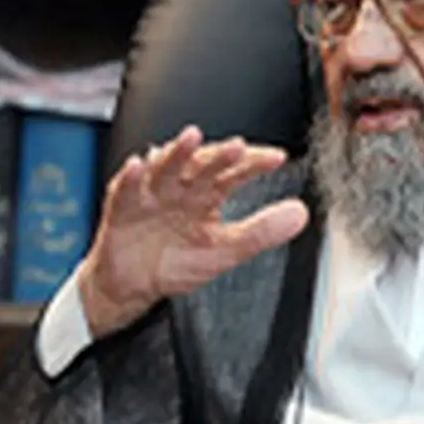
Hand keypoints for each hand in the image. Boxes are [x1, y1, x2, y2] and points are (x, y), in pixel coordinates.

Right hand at [77, 125, 309, 338]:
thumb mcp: (224, 251)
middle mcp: (181, 187)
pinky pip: (126, 188)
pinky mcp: (123, 206)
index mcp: (206, 194)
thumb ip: (261, 232)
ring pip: (165, 167)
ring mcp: (152, 193)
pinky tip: (139, 165)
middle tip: (237, 147)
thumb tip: (300, 213)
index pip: (234, 173)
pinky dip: (132, 176)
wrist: (132, 285)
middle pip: (201, 165)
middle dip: (218, 156)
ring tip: (191, 138)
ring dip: (178, 152)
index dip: (253, 164)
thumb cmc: (175, 262)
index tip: (277, 159)